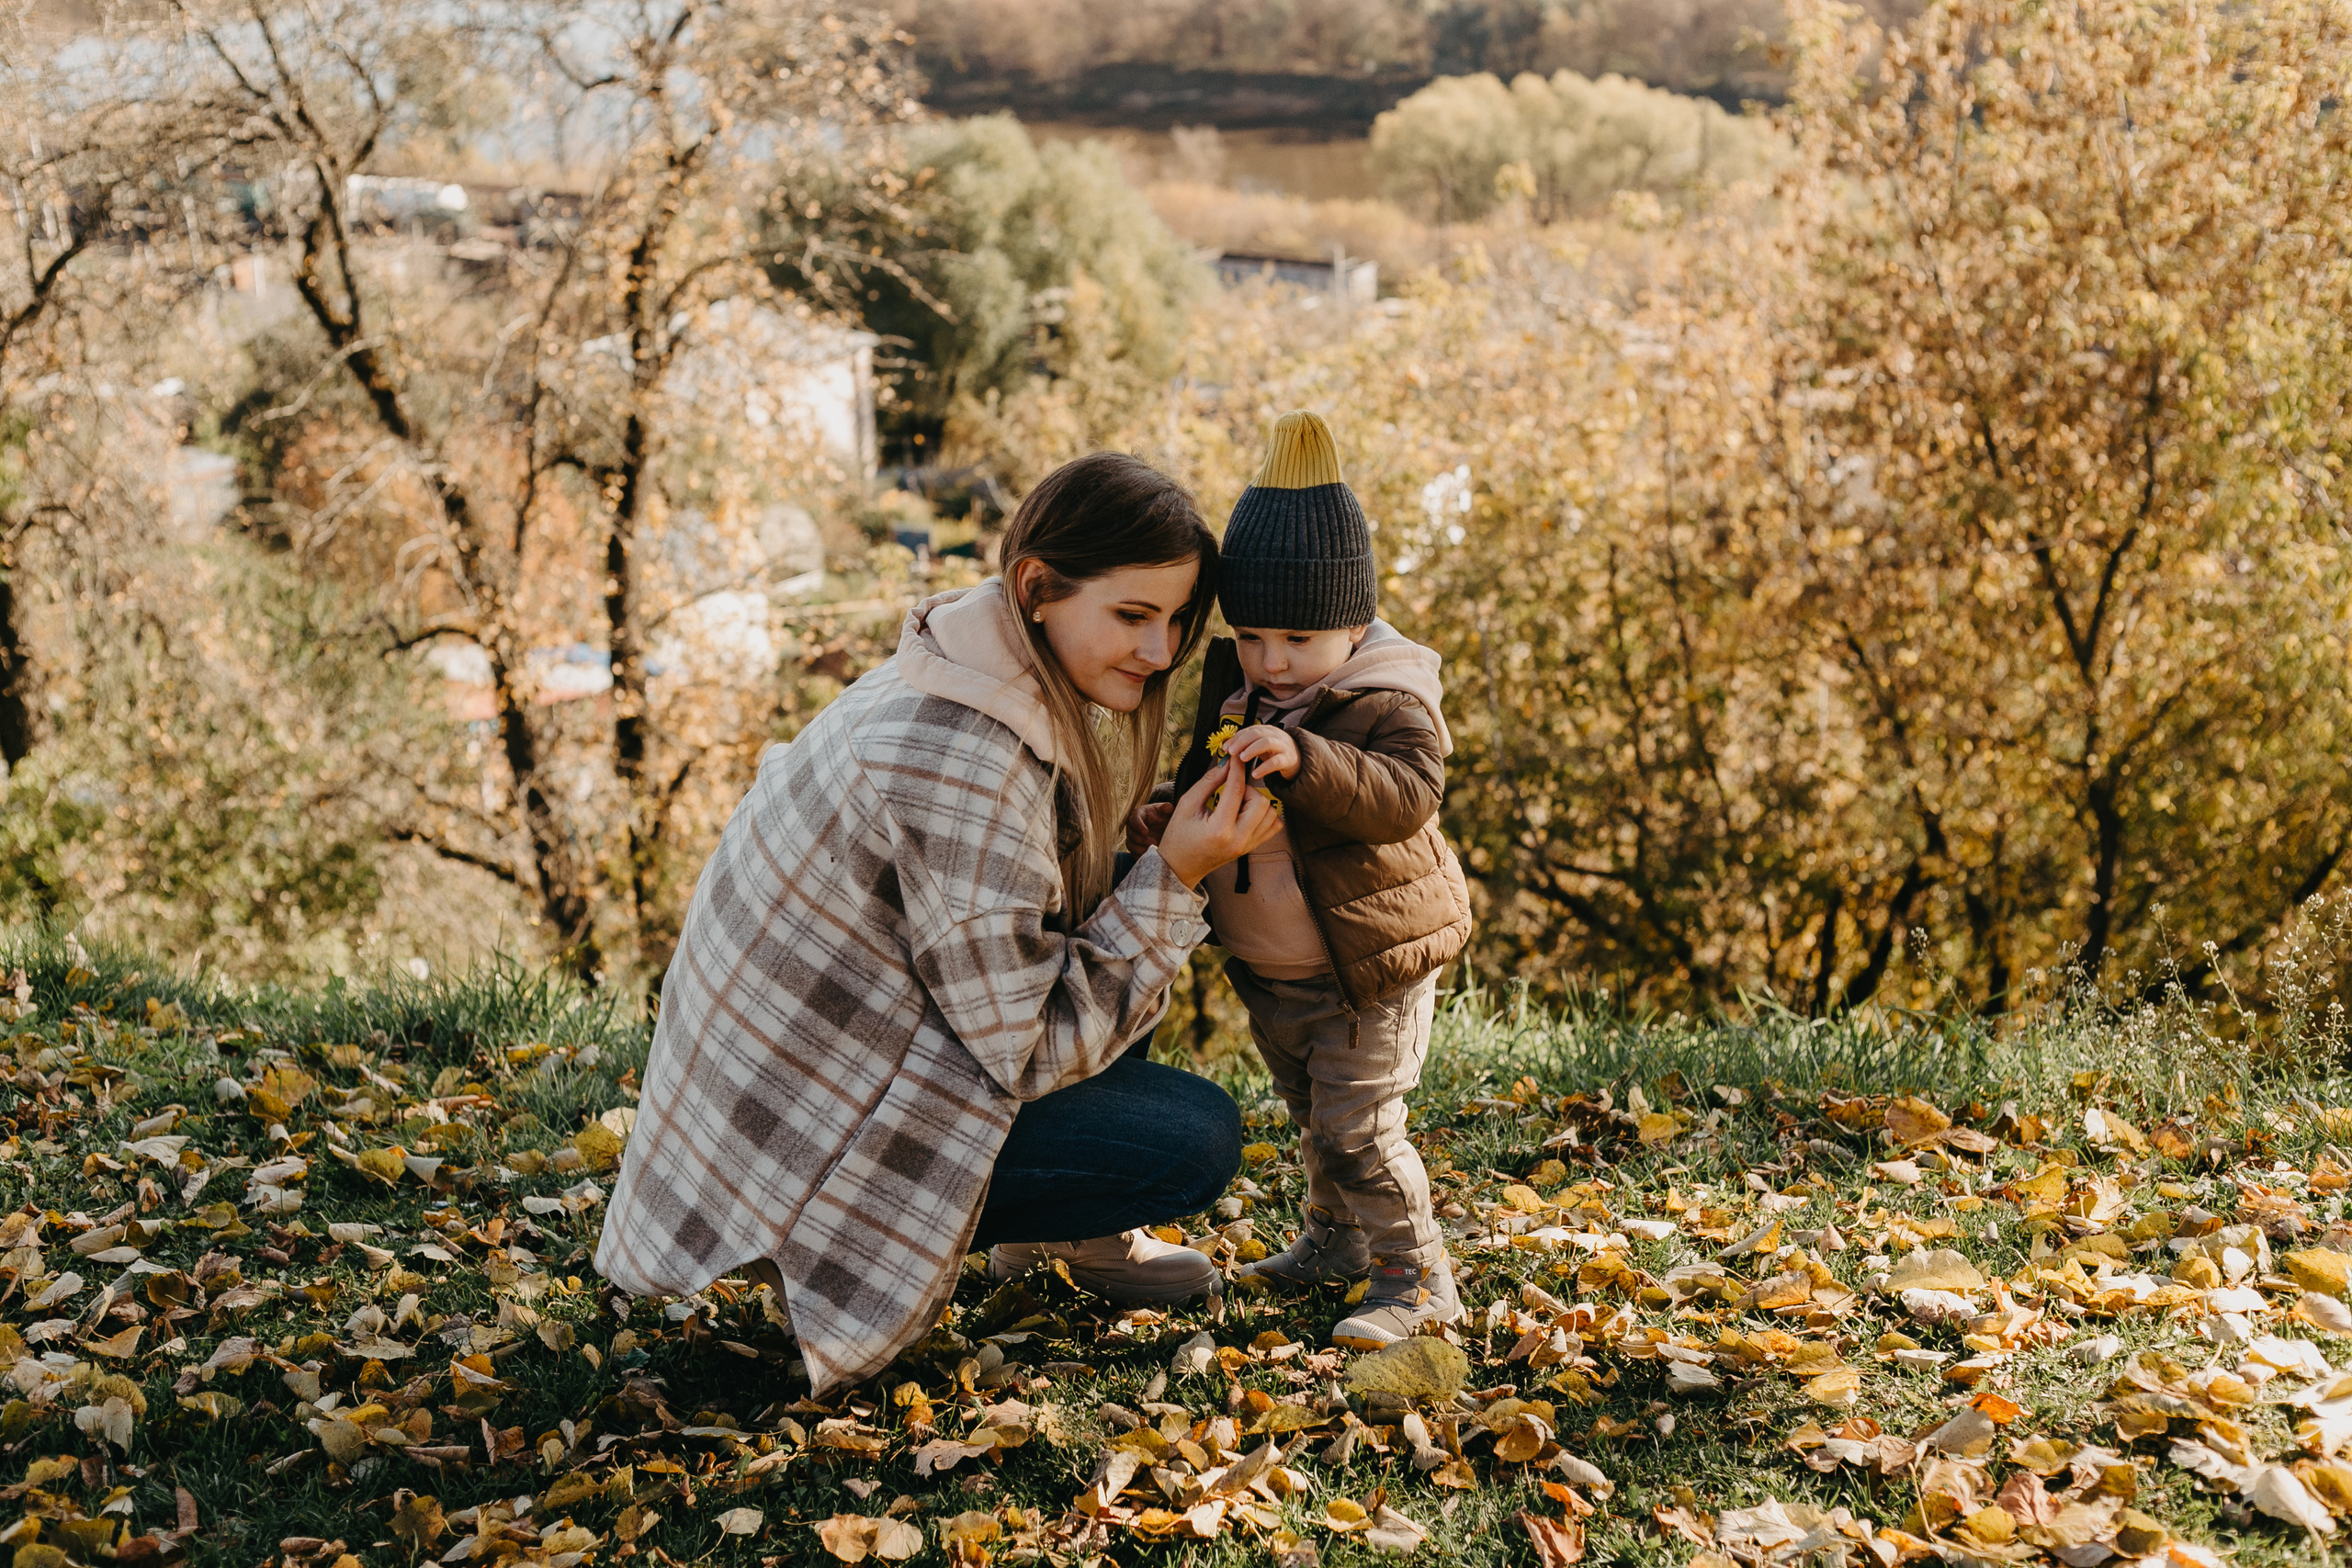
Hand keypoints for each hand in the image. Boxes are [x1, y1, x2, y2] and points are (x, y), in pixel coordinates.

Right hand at [1126, 800, 1172, 852]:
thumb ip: (1166, 808)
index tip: (1146, 832)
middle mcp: (1132, 826)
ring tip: (1152, 851)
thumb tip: (1167, 807)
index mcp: (1138, 814)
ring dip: (1140, 849)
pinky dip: (1140, 856)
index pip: (1134, 820)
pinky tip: (1150, 857)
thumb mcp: (1166, 811)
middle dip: (1140, 840)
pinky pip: (1134, 854)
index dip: (1139, 826)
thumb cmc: (1164, 816)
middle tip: (1152, 843)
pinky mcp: (1135, 848)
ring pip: (1131, 845)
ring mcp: (1132, 838)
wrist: (1164, 827)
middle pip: (1131, 834)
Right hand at [1158, 758, 1283, 887]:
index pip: (1236, 790)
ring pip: (1270, 813)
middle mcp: (1238, 840)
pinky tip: (1246, 812)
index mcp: (1220, 829)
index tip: (1235, 756)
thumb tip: (1227, 764)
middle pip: (1261, 801)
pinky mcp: (1252, 848)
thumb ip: (1209, 782)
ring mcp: (1247, 846)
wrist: (1180, 867)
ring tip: (1236, 803)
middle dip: (1248, 788)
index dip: (1237, 769)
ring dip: (1257, 801)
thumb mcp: (1187, 804)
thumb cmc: (1178, 835)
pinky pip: (1273, 826)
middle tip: (1230, 789)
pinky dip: (1264, 814)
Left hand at [1222, 723, 1300, 780]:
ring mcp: (1283, 746)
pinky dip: (1264, 767)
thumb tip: (1226, 748)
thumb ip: (1245, 745)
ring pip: (1267, 742)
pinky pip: (1276, 762)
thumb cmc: (1274, 753)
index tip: (1225, 748)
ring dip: (1253, 749)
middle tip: (1231, 752)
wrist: (1298, 761)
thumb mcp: (1260, 747)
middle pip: (1257, 733)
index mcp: (1266, 730)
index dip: (1236, 738)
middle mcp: (1275, 735)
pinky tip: (1255, 774)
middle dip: (1242, 741)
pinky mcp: (1288, 760)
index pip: (1249, 730)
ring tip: (1242, 759)